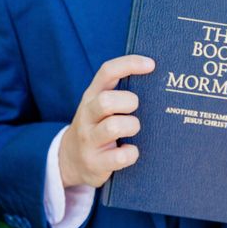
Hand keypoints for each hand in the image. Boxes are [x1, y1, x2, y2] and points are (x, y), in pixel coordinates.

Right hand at [59, 55, 154, 187]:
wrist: (69, 159)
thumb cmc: (97, 124)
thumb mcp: (100, 105)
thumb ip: (119, 91)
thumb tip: (157, 79)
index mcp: (92, 95)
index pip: (107, 72)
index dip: (129, 64)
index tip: (151, 64)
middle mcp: (87, 115)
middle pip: (106, 100)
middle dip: (128, 102)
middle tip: (135, 107)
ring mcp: (89, 139)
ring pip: (113, 127)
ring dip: (131, 126)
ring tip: (134, 129)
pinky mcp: (95, 163)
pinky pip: (120, 156)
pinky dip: (131, 153)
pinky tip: (131, 150)